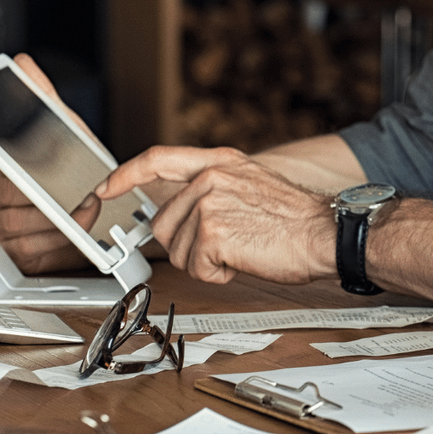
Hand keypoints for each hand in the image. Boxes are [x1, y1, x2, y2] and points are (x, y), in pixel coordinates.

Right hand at [0, 53, 95, 272]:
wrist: (96, 207)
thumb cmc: (76, 168)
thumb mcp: (66, 128)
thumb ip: (44, 97)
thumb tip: (21, 63)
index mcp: (3, 162)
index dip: (5, 160)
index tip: (19, 168)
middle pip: (9, 196)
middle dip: (48, 196)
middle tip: (81, 194)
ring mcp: (2, 223)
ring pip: (17, 225)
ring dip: (56, 221)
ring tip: (85, 211)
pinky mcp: (15, 251)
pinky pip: (26, 250)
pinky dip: (54, 243)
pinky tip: (72, 233)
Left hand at [95, 146, 332, 284]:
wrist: (327, 233)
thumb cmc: (296, 219)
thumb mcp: (250, 185)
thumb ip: (212, 189)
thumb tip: (177, 212)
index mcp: (219, 162)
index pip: (157, 159)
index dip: (125, 175)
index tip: (105, 188)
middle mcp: (210, 177)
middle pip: (164, 223)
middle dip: (188, 245)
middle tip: (228, 244)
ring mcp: (208, 203)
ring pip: (178, 250)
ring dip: (207, 261)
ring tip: (243, 248)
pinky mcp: (212, 232)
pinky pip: (196, 268)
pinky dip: (219, 274)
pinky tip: (245, 259)